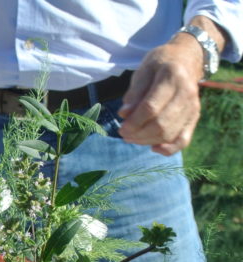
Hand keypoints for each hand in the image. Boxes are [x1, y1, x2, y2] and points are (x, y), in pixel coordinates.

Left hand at [118, 35, 203, 155]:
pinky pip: (184, 139)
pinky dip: (169, 149)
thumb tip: (124, 114)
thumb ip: (134, 93)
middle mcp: (186, 93)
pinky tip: (154, 148)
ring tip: (132, 137)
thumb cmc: (160, 64)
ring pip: (169, 134)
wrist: (187, 59)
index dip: (134, 122)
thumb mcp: (143, 70)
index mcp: (172, 77)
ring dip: (147, 141)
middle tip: (123, 133)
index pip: (151, 107)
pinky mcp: (194, 117)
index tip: (121, 127)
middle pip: (161, 124)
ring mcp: (192, 106)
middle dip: (138, 134)